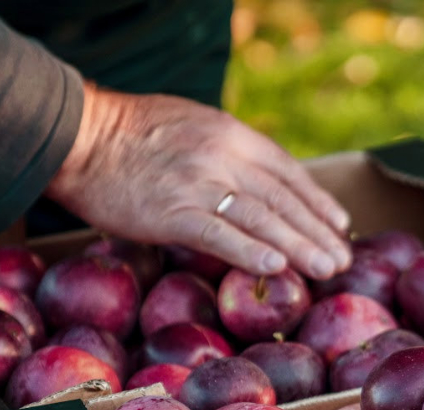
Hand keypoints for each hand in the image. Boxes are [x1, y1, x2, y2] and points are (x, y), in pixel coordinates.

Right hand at [45, 83, 351, 278]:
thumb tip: (258, 181)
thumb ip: (229, 150)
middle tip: (341, 260)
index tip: (339, 225)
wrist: (82, 136)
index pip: (288, 172)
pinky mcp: (171, 213)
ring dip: (298, 247)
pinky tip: (275, 269)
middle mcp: (223, 157)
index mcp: (231, 135)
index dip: (318, 201)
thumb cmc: (134, 133)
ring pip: (260, 219)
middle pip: (282, 199)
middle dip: (317, 232)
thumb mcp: (194, 125)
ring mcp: (198, 184)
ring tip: (326, 269)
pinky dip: (249, 253)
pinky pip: (218, 235)